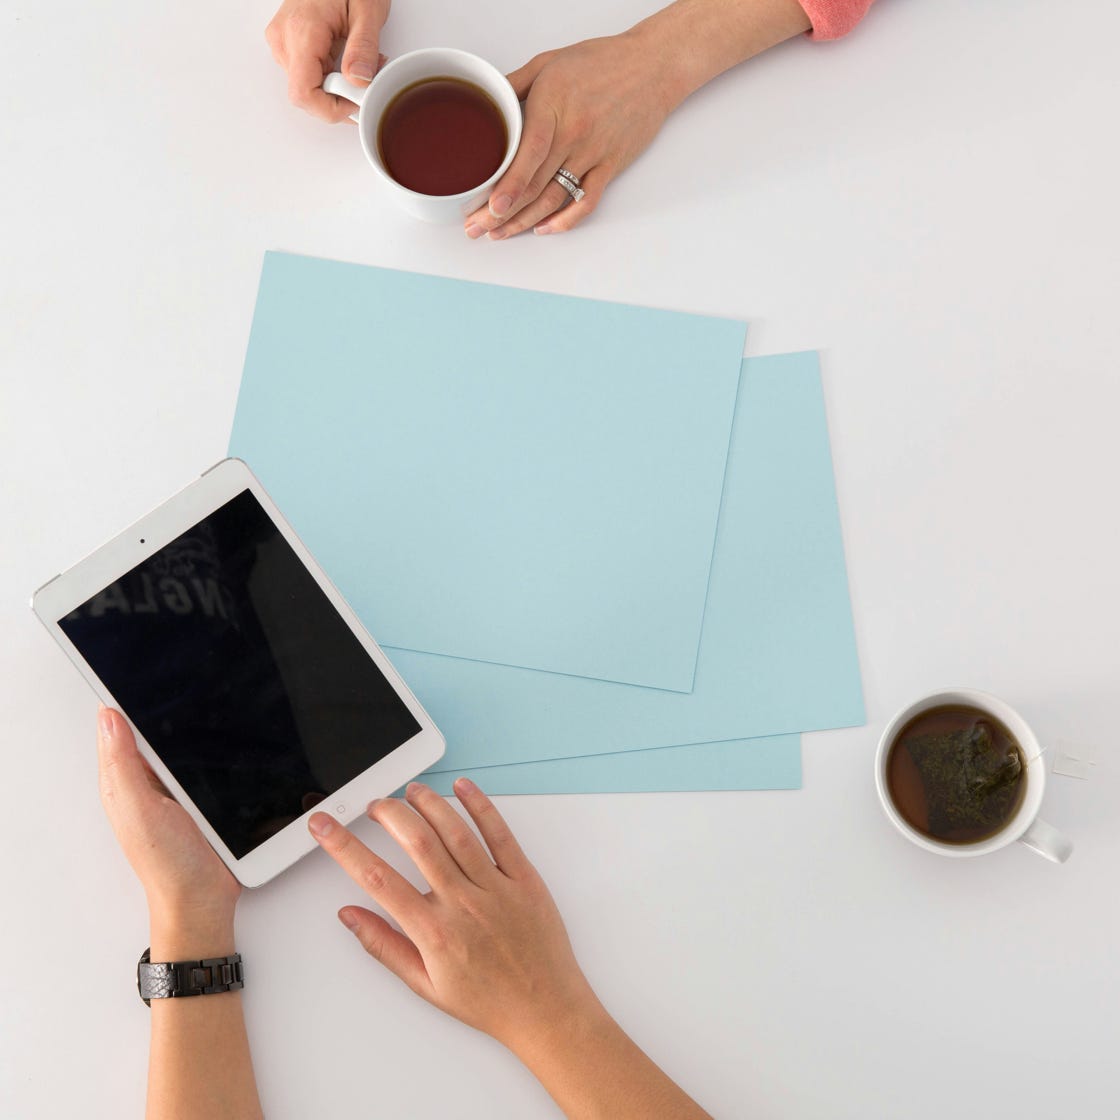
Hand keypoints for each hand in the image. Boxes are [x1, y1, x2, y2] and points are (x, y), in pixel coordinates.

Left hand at [97, 706, 239, 929]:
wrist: (205, 898)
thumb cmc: (169, 862)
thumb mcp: (140, 808)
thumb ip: (123, 764)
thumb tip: (108, 717)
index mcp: (124, 780)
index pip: (119, 729)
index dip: (127, 701)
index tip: (141, 675)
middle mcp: (145, 783)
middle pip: (152, 732)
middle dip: (165, 710)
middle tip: (182, 685)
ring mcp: (173, 790)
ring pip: (181, 745)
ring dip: (195, 732)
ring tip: (206, 713)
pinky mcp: (200, 798)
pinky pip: (203, 764)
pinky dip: (213, 754)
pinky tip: (224, 749)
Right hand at [266, 0, 389, 122]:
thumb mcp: (367, 10)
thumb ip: (363, 48)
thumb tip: (359, 82)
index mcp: (301, 33)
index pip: (303, 95)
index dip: (331, 109)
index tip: (356, 102)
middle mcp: (284, 40)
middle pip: (306, 94)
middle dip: (340, 97)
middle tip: (367, 79)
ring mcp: (283, 41)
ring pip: (308, 86)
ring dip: (337, 87)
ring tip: (360, 63)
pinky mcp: (288, 41)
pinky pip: (307, 72)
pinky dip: (331, 75)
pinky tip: (346, 60)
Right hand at [308, 779, 599, 1053]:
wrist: (545, 1009)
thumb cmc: (489, 1000)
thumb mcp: (425, 985)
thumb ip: (384, 946)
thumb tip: (350, 915)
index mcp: (434, 932)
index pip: (377, 879)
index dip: (344, 847)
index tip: (326, 827)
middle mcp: (463, 905)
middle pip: (417, 843)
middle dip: (389, 814)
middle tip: (374, 805)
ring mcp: (496, 888)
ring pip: (456, 832)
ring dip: (429, 804)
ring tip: (411, 792)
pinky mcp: (524, 878)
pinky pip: (500, 834)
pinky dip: (480, 806)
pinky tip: (463, 788)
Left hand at [464, 31, 679, 239]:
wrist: (652, 67)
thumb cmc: (601, 61)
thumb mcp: (550, 62)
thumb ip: (514, 83)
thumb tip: (485, 99)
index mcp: (553, 106)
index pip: (528, 154)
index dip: (510, 185)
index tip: (491, 207)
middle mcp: (573, 134)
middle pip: (534, 184)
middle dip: (502, 213)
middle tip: (476, 229)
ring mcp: (593, 153)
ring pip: (555, 198)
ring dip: (525, 222)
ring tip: (500, 234)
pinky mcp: (610, 166)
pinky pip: (586, 201)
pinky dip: (565, 220)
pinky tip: (544, 229)